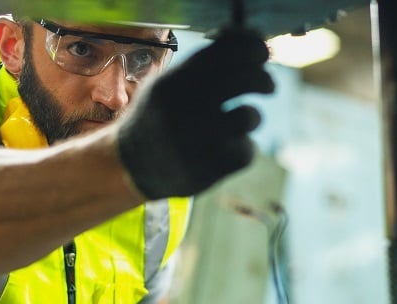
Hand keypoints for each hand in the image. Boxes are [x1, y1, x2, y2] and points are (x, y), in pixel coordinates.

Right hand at [117, 27, 274, 198]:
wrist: (130, 165)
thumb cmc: (157, 116)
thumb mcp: (167, 82)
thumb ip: (203, 63)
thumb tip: (251, 41)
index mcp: (176, 81)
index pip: (229, 52)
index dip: (253, 49)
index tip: (260, 55)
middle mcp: (185, 107)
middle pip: (247, 80)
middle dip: (264, 80)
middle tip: (267, 85)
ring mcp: (197, 140)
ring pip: (249, 117)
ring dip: (251, 117)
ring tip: (241, 120)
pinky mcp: (209, 169)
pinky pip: (246, 151)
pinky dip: (241, 149)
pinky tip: (225, 149)